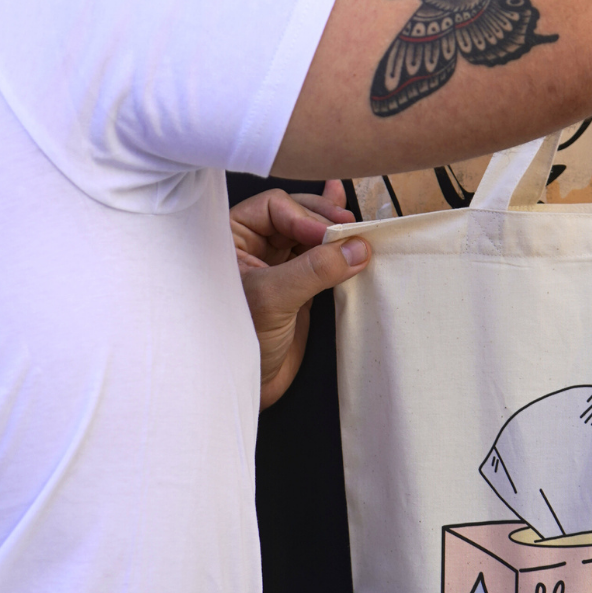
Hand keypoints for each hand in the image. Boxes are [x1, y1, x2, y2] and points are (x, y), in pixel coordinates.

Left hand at [230, 180, 369, 408]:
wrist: (247, 385)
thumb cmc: (236, 341)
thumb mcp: (274, 300)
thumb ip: (314, 270)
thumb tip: (356, 248)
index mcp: (232, 239)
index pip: (274, 207)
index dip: (305, 217)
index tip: (329, 238)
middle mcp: (253, 246)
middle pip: (296, 214)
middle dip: (324, 220)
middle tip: (351, 230)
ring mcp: (277, 264)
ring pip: (311, 234)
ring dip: (335, 232)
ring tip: (359, 232)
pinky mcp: (298, 285)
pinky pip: (321, 257)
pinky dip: (338, 246)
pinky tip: (352, 227)